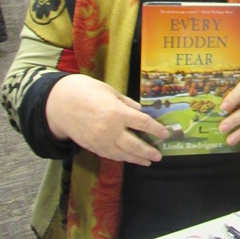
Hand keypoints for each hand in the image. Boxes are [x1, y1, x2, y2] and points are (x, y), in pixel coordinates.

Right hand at [46, 74, 169, 165]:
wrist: (59, 103)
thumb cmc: (87, 91)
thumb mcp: (111, 92)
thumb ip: (128, 104)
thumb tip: (142, 112)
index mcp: (117, 113)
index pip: (143, 123)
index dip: (156, 129)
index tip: (165, 134)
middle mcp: (110, 130)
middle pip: (135, 144)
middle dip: (149, 151)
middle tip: (159, 155)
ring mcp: (101, 141)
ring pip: (123, 154)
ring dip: (137, 158)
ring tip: (148, 161)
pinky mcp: (92, 147)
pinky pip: (111, 155)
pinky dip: (122, 157)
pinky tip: (130, 158)